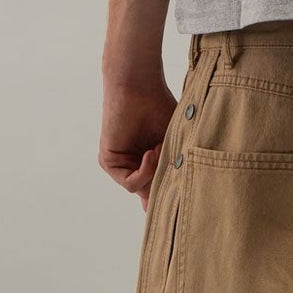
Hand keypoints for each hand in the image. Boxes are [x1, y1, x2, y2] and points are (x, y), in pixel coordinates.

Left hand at [100, 72, 177, 203]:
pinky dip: (143, 172)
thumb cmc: (159, 107)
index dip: (170, 198)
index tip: (184, 204)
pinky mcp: (108, 161)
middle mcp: (134, 166)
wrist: (139, 86)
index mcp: (150, 162)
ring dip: (155, 173)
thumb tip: (172, 206)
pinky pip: (129, 182)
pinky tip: (151, 152)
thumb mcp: (172, 145)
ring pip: (141, 190)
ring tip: (162, 148)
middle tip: (177, 177)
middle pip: (150, 195)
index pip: (157, 191)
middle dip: (165, 188)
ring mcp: (121, 164)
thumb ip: (171, 172)